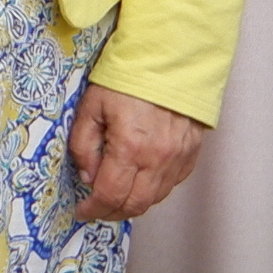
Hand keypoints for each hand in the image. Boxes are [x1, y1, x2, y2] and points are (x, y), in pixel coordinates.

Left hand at [67, 81, 208, 221]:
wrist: (169, 59)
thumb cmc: (126, 79)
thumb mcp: (91, 107)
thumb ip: (84, 145)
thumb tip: (88, 176)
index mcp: (130, 148)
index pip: (110, 196)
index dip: (93, 209)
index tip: (82, 211)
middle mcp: (158, 159)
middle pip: (135, 205)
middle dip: (111, 213)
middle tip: (96, 209)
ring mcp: (179, 158)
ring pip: (155, 198)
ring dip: (133, 204)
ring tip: (115, 197)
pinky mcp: (191, 153)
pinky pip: (171, 184)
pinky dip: (153, 190)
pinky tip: (139, 181)